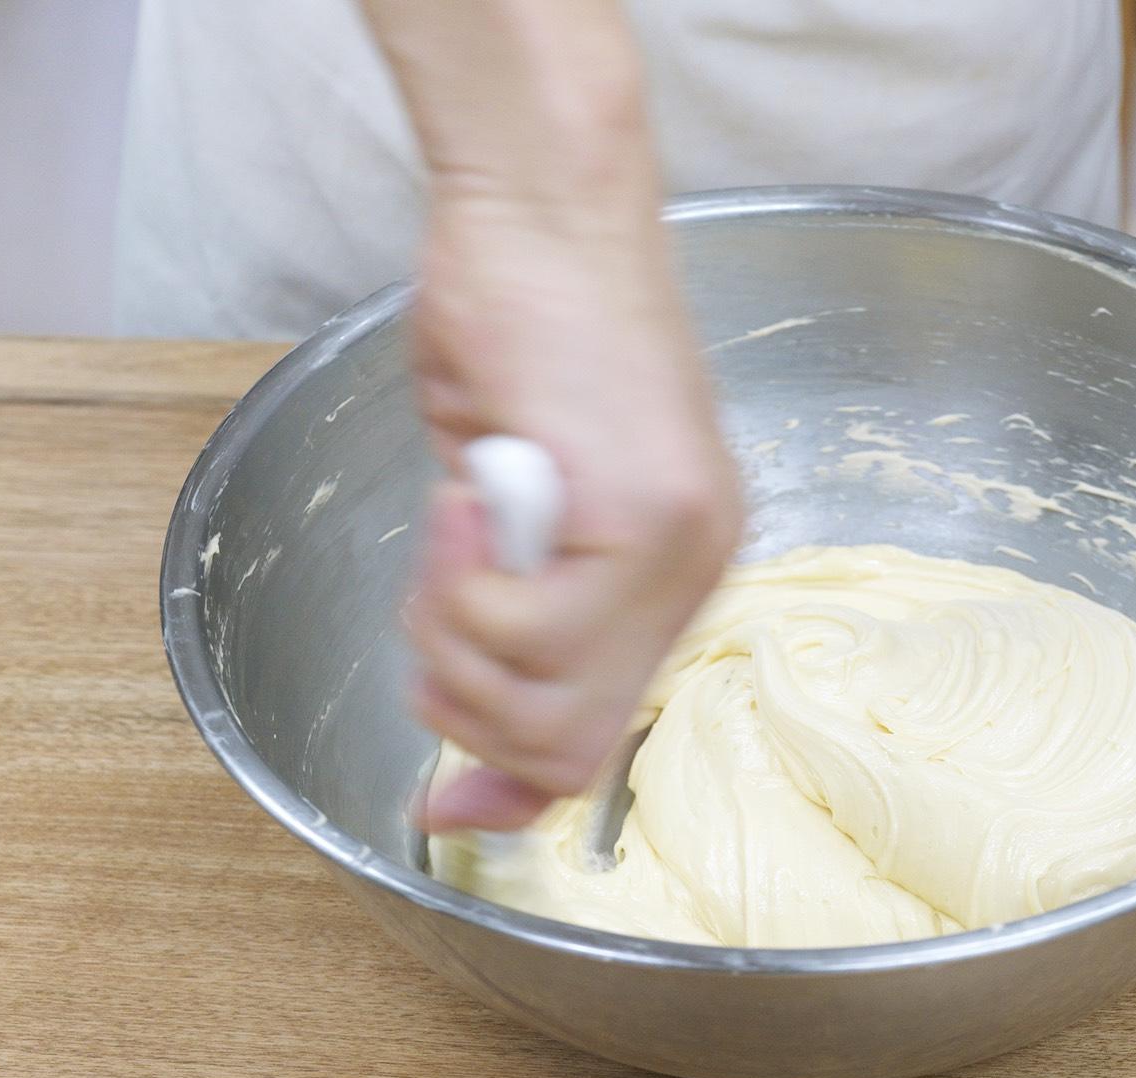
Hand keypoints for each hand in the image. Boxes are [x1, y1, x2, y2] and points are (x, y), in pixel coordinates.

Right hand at [405, 193, 740, 830]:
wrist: (545, 212)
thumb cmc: (525, 332)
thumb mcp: (510, 503)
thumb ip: (508, 620)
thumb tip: (462, 775)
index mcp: (678, 574)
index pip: (603, 740)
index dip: (514, 784)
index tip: (446, 807)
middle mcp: (697, 571)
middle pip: (563, 743)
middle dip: (461, 697)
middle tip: (437, 597)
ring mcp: (679, 548)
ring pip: (538, 697)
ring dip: (452, 632)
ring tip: (457, 530)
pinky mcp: (641, 516)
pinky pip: (525, 628)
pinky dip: (461, 576)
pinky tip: (470, 496)